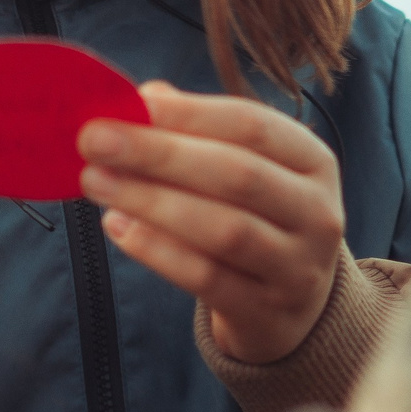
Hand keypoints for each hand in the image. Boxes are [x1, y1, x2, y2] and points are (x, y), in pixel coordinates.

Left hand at [78, 82, 343, 364]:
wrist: (293, 308)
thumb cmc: (256, 219)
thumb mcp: (244, 169)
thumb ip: (196, 131)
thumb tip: (140, 98)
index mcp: (313, 162)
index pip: (253, 125)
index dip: (188, 112)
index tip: (128, 102)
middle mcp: (316, 212)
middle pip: (237, 174)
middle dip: (159, 153)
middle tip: (94, 140)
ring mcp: (297, 267)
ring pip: (224, 230)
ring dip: (151, 201)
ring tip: (96, 181)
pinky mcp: (267, 313)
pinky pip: (207, 278)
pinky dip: (157, 251)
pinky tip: (117, 227)